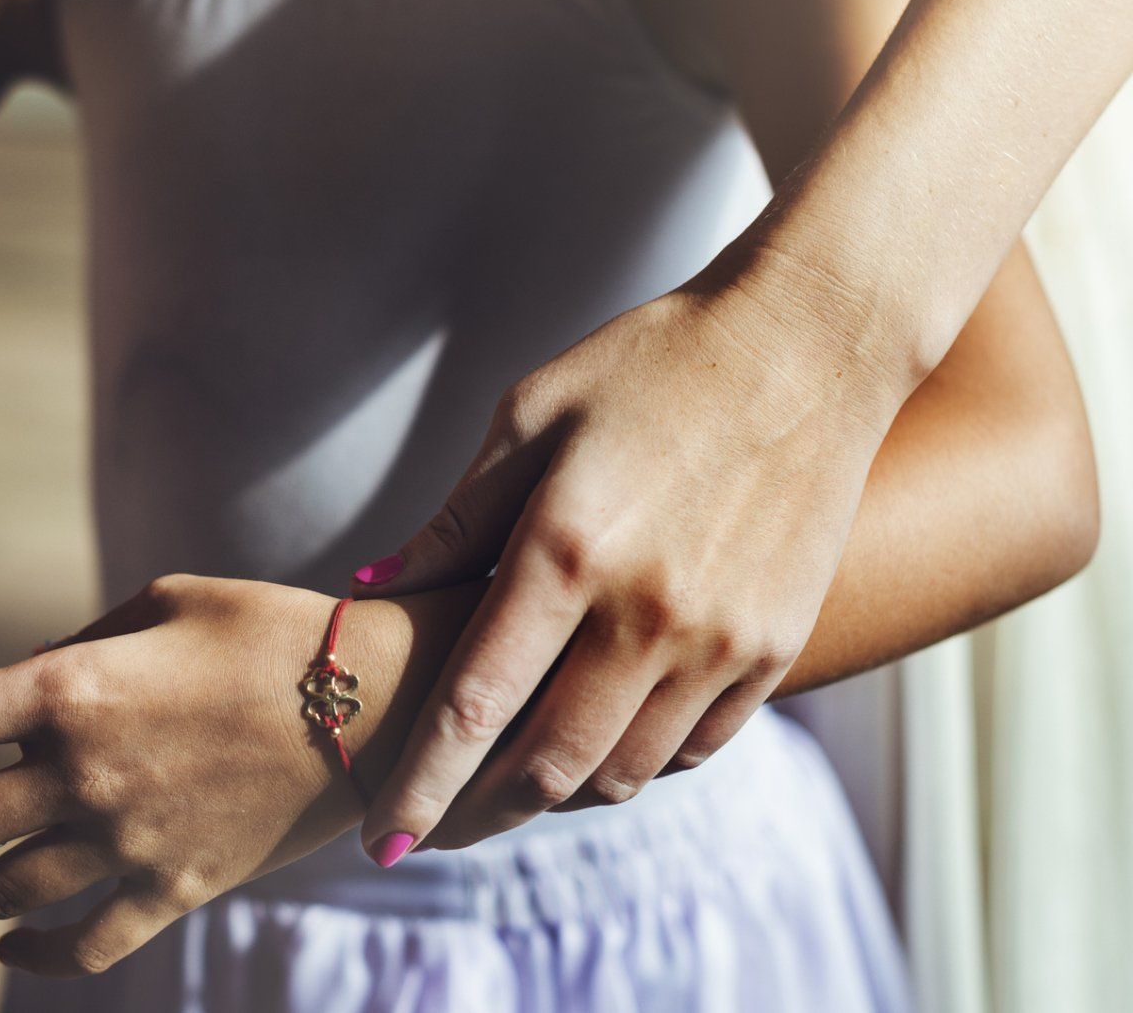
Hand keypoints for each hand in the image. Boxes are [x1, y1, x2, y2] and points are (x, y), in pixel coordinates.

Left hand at [0, 575, 468, 977]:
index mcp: (69, 690)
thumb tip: (18, 688)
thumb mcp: (157, 604)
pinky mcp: (175, 889)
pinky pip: (84, 943)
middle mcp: (82, 775)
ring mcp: (128, 843)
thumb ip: (73, 651)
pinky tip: (7, 948)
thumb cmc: (264, 628)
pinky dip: (34, 954)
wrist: (375, 704)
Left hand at [353, 271, 908, 856]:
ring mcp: (721, 639)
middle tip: (438, 828)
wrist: (810, 345)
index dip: (421, 783)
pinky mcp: (776, 647)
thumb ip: (456, 520)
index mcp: (565, 550)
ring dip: (556, 793)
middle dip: (479, 812)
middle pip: (547, 765)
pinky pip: (692, 747)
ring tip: (510, 783)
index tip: (382, 837)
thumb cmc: (650, 365)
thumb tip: (372, 588)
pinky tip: (599, 740)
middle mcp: (647, 613)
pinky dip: (635, 761)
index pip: (473, 704)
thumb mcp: (530, 415)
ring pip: (622, 772)